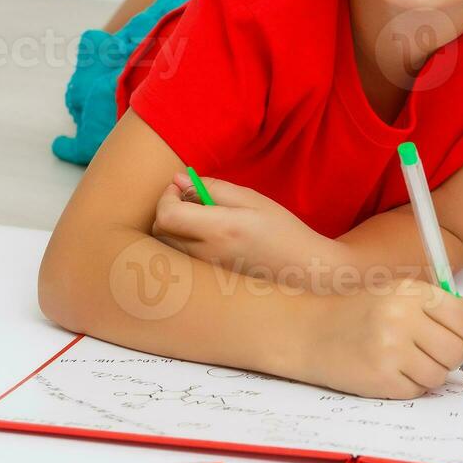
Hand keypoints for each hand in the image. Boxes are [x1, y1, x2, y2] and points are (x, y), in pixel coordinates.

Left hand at [150, 171, 341, 279]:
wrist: (302, 270)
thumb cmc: (281, 230)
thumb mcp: (251, 199)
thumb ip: (213, 188)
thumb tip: (178, 180)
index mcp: (220, 230)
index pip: (167, 216)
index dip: (166, 197)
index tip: (179, 187)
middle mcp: (207, 255)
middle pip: (160, 233)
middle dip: (166, 210)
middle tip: (185, 199)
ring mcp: (206, 272)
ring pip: (167, 248)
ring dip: (172, 228)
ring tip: (196, 218)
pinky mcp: (208, 282)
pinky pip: (180, 260)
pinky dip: (181, 244)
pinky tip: (202, 237)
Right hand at [297, 277, 462, 398]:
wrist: (308, 330)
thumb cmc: (356, 312)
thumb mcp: (398, 296)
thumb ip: (442, 308)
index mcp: (409, 291)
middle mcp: (401, 317)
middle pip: (456, 351)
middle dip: (452, 358)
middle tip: (434, 354)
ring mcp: (390, 349)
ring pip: (439, 375)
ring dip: (430, 373)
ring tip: (406, 360)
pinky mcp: (381, 378)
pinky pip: (417, 390)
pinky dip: (410, 385)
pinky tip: (390, 370)